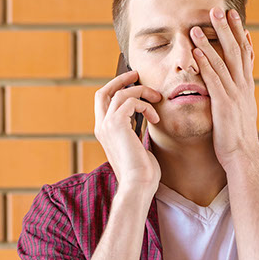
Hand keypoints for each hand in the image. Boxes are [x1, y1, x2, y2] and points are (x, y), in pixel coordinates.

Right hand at [94, 70, 161, 194]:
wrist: (138, 185)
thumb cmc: (142, 172)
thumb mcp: (136, 147)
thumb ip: (134, 131)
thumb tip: (146, 120)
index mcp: (104, 131)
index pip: (103, 101)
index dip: (116, 88)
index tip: (133, 82)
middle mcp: (101, 126)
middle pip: (104, 91)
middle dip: (121, 79)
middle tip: (136, 74)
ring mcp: (107, 125)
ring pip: (121, 93)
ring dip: (142, 92)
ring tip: (157, 99)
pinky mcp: (116, 124)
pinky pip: (130, 101)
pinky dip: (146, 106)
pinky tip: (156, 118)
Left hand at [190, 7, 258, 169]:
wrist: (242, 158)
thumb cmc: (236, 140)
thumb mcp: (238, 114)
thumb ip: (235, 98)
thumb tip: (233, 91)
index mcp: (246, 88)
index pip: (245, 55)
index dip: (240, 35)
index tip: (236, 18)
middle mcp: (243, 87)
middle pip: (236, 51)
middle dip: (228, 29)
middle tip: (220, 9)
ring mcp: (234, 94)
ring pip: (223, 61)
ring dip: (212, 40)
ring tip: (200, 23)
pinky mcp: (224, 104)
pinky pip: (213, 79)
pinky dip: (206, 62)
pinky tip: (197, 50)